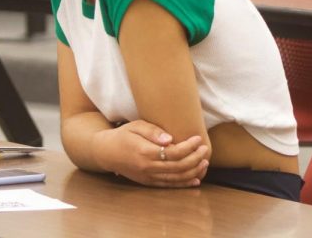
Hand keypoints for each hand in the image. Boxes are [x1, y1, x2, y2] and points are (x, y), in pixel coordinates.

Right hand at [94, 120, 209, 187]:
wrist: (106, 152)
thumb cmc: (123, 135)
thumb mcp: (136, 126)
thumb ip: (153, 131)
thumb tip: (170, 139)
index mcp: (145, 152)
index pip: (174, 152)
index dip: (189, 147)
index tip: (198, 139)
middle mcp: (147, 167)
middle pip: (178, 167)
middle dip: (195, 159)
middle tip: (205, 150)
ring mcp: (148, 177)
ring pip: (176, 178)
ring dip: (193, 171)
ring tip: (204, 162)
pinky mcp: (148, 182)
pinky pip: (170, 185)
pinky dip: (184, 183)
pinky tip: (195, 178)